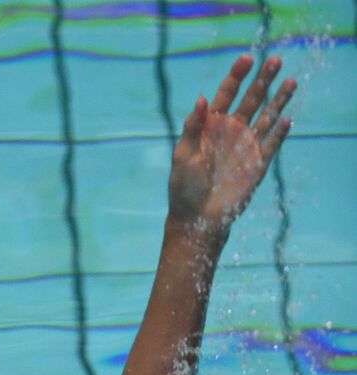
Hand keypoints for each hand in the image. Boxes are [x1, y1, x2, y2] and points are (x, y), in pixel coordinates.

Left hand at [168, 54, 295, 233]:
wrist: (196, 218)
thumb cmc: (183, 187)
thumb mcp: (183, 155)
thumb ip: (192, 128)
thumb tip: (201, 100)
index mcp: (211, 126)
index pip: (226, 93)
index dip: (236, 75)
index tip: (247, 58)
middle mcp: (231, 131)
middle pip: (251, 99)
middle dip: (263, 79)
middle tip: (275, 59)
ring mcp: (246, 146)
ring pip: (266, 117)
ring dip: (278, 99)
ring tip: (290, 81)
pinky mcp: (257, 164)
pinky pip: (272, 144)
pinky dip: (280, 132)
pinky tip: (287, 119)